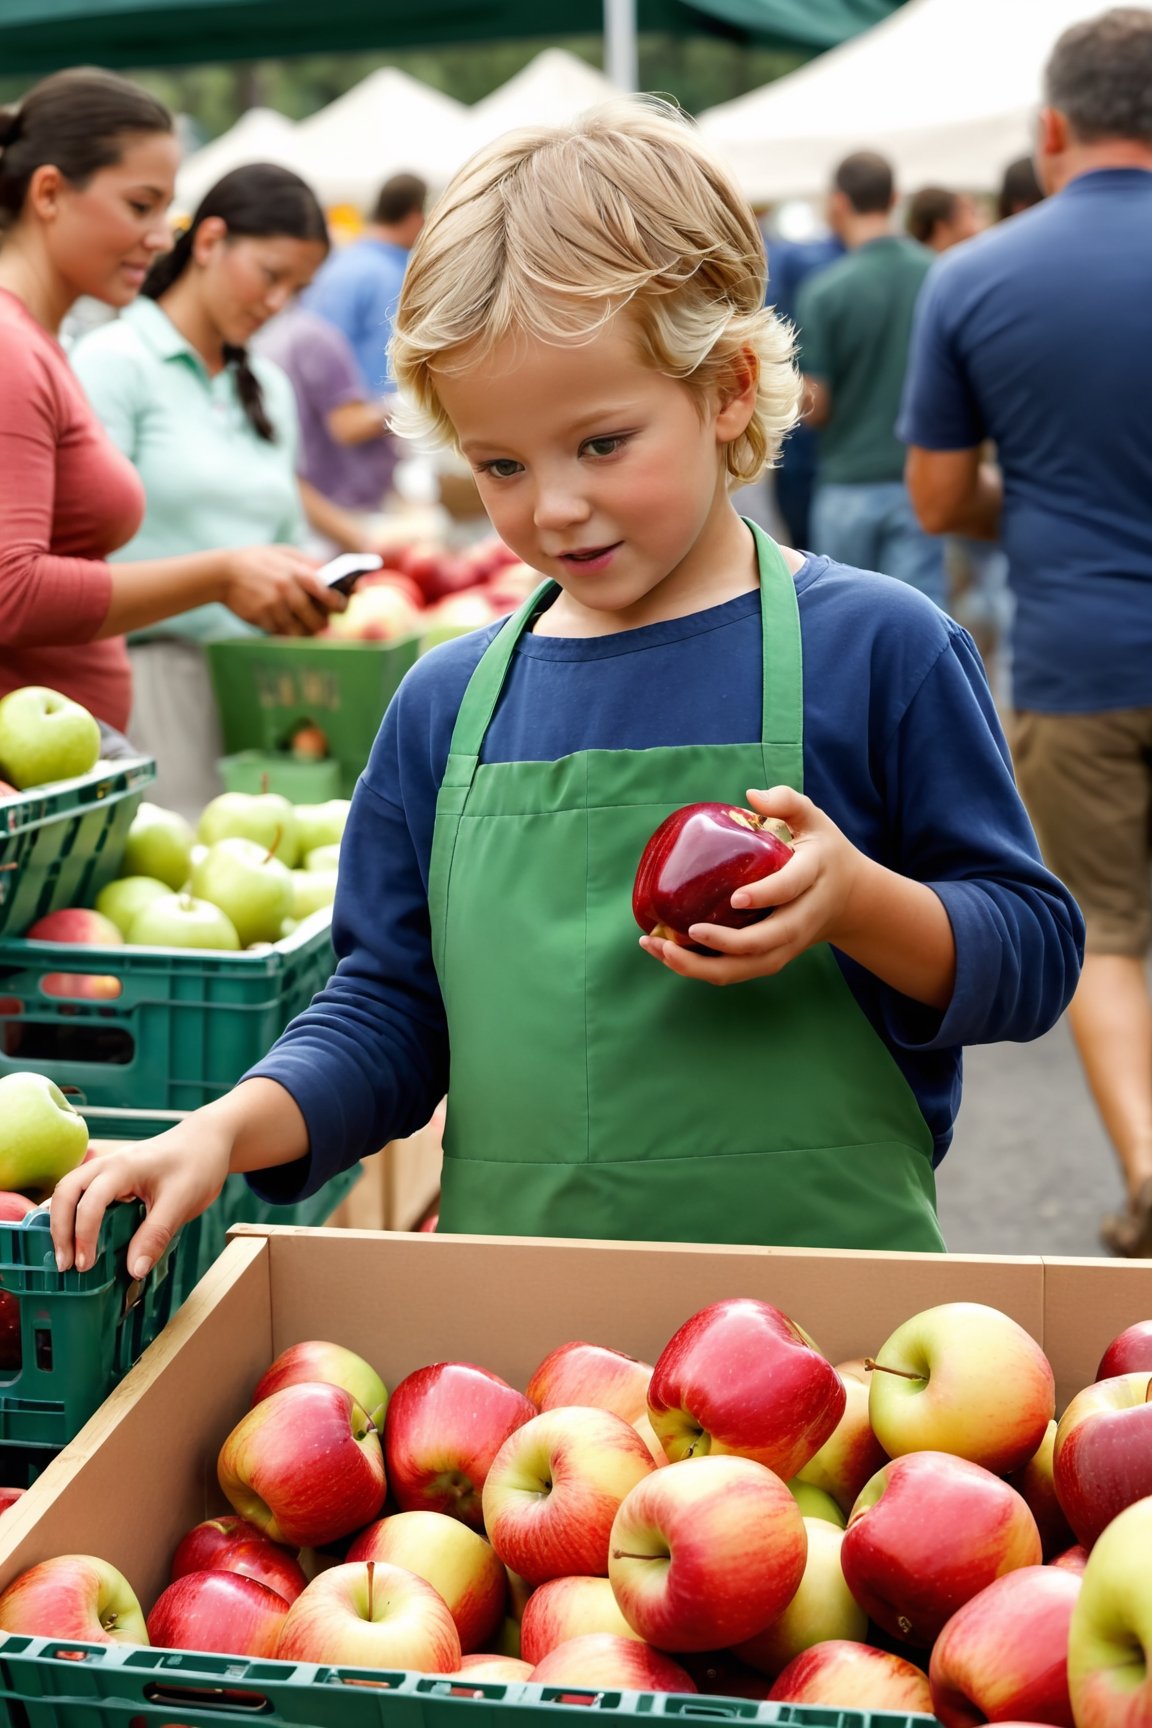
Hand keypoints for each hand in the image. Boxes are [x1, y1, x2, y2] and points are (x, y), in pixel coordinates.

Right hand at [50, 1121, 232, 1280]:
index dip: (83, 1236)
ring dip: (62, 1221)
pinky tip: (77, 1235)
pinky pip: (82, 1191)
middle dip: (60, 1229)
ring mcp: (108, 1167)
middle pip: (66, 1192)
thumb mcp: (182, 1202)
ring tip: (66, 1254)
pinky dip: (73, 1212)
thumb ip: (156, 1235)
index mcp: (124, 1167)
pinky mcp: (112, 1175)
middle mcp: (109, 1164)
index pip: (90, 1203)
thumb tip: (134, 1271)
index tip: (86, 1265)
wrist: (210, 1138)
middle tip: (64, 1264)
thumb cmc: (198, 1164)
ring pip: (69, 1189)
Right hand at [223, 546, 347, 636]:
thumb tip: (333, 576)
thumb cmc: (258, 561)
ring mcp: (274, 607)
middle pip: (317, 619)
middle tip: (322, 621)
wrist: (222, 573)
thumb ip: (309, 564)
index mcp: (297, 573)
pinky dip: (288, 633)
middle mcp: (287, 591)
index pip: (328, 594)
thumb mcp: (284, 553)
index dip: (340, 603)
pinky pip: (283, 634)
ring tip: (306, 626)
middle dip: (323, 623)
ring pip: (301, 631)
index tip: (342, 606)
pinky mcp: (262, 620)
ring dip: (307, 631)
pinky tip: (287, 626)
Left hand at [639, 785, 865, 987]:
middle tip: (687, 931)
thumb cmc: (823, 852)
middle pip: (764, 943)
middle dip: (724, 944)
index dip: (765, 895)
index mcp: (812, 878)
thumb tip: (751, 796)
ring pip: (745, 967)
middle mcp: (800, 919)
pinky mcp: (770, 958)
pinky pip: (735, 971)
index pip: (790, 890)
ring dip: (700, 966)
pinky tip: (666, 953)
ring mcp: (785, 945)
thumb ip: (788, 802)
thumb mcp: (815, 820)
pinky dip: (700, 969)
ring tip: (660, 947)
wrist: (849, 900)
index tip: (735, 898)